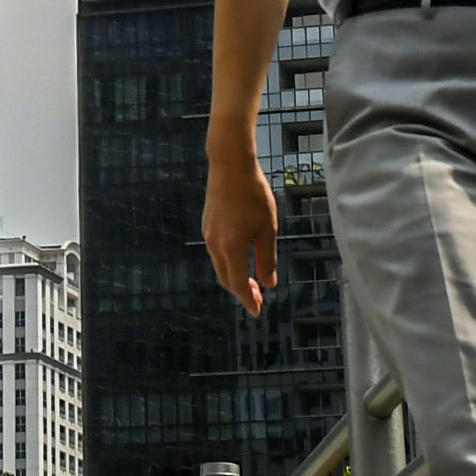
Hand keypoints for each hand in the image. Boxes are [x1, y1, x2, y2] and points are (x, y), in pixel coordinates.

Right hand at [204, 148, 279, 314]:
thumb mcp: (268, 227)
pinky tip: (241, 258)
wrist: (229, 163)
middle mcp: (215, 244)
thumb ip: (267, 258)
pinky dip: (228, 263)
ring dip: (234, 277)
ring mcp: (208, 234)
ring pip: (220, 266)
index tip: (258, 311)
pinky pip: (216, 252)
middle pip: (226, 278)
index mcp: (231, 247)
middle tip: (258, 298)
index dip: (248, 300)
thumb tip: (269, 283)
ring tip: (252, 280)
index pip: (238, 284)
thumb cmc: (253, 193)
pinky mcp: (207, 224)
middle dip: (241, 291)